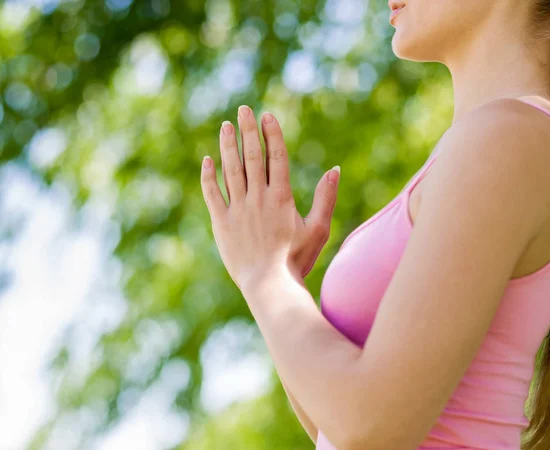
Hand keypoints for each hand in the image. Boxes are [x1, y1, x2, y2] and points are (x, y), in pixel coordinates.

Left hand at [200, 105, 340, 292]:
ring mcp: (237, 209)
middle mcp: (257, 198)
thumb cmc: (297, 259)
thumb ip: (325, 198)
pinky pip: (212, 194)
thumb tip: (335, 170)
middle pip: (251, 157)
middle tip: (243, 109)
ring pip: (230, 170)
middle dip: (247, 131)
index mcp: (281, 197)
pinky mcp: (222, 223)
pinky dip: (209, 176)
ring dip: (227, 146)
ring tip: (225, 126)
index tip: (266, 116)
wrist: (269, 284)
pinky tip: (207, 160)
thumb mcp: (318, 229)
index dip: (271, 134)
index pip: (275, 157)